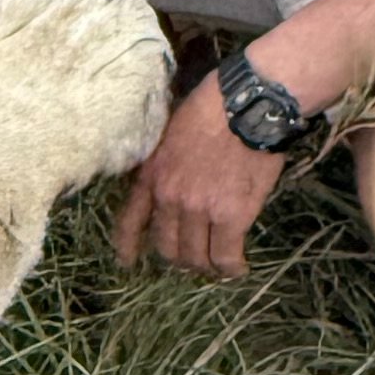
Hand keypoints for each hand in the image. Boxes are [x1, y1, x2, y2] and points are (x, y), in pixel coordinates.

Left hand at [111, 72, 285, 279]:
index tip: (128, 261)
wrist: (246, 106)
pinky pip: (225, 257)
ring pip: (196, 257)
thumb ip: (164, 167)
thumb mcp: (170, 136)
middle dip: (179, 259)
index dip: (127, 245)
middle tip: (195, 258)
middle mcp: (169, 197)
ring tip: (218, 265)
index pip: (130, 220)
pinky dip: (231, 268)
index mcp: (152, 175)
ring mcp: (199, 209)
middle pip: (167, 248)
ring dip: (206, 266)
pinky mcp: (231, 216)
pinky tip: (238, 268)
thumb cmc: (212, 111)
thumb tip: (172, 188)